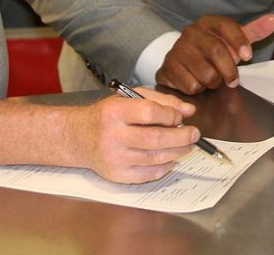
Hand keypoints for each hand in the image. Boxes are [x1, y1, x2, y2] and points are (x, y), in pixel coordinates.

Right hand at [71, 88, 199, 183]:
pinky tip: (170, 158)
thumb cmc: (107, 116)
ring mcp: (114, 158)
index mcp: (114, 112)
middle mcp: (112, 136)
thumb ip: (160, 101)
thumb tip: (188, 111)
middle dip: (181, 137)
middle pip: (156, 139)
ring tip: (186, 145)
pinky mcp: (117, 175)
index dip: (170, 115)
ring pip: (155, 158)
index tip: (180, 117)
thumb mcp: (129, 98)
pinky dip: (165, 167)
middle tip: (194, 134)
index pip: (149, 113)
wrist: (79, 138)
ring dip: (177, 152)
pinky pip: (149, 174)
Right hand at [155, 14, 273, 94]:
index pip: (226, 26)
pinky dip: (199, 89)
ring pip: (205, 73)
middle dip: (229, 70)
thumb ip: (254, 31)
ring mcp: (177, 50)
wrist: (181, 62)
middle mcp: (191, 33)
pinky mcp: (168, 68)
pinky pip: (191, 85)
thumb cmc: (212, 51)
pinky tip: (196, 81)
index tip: (248, 56)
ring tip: (212, 79)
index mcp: (208, 23)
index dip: (239, 41)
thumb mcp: (233, 40)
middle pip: (216, 51)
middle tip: (233, 80)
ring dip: (214, 82)